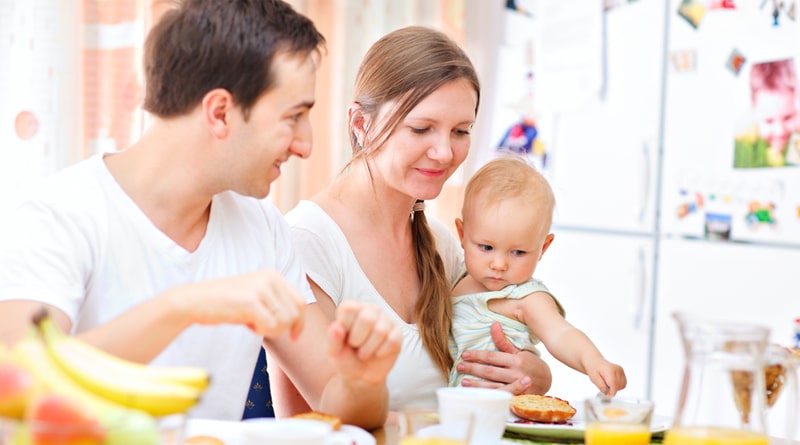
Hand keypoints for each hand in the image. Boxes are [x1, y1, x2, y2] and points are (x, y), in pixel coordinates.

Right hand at [184, 270, 306, 339]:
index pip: (300, 302)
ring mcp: (262, 289)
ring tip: (251, 323)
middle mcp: (271, 278)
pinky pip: (271, 327)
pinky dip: (260, 332)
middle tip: (260, 326)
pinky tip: (247, 325)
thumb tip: (298, 322)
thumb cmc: (225, 303)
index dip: (300, 323)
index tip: (294, 337)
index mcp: (273, 275)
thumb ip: (275, 302)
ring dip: (270, 330)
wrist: (194, 300)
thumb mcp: (255, 296)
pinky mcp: (252, 302)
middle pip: (295, 315)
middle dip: (281, 328)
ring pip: (284, 322)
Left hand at [327, 300, 400, 384]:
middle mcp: (370, 309)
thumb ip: (332, 339)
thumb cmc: (345, 358)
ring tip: (364, 353)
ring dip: (368, 349)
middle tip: (355, 346)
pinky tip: (377, 354)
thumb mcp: (334, 352)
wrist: (361, 374)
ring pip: (380, 331)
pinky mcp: (397, 333)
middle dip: (358, 340)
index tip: (344, 337)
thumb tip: (336, 327)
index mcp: (352, 308)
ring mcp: (386, 320)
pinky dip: (381, 352)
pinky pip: (392, 341)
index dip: (346, 327)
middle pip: (367, 318)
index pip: (350, 308)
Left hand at [458, 322, 551, 394]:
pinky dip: (488, 396)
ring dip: (477, 384)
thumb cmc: (531, 364)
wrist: (548, 381)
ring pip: (493, 386)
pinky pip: (499, 397)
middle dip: (473, 368)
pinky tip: (478, 394)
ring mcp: (516, 387)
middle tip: (459, 366)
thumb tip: (493, 324)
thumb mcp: (519, 351)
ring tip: (463, 381)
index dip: (477, 355)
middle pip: (490, 371)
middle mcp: (516, 373)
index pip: (492, 357)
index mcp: (516, 359)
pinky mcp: (517, 398)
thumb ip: (503, 341)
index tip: (464, 354)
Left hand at [588, 360, 626, 396]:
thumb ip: (601, 386)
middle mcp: (617, 370)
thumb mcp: (594, 378)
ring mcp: (620, 370)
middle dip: (612, 390)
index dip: (611, 393)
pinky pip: (623, 383)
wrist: (594, 361)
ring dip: (615, 388)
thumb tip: (607, 393)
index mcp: (610, 371)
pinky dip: (618, 385)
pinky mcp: (622, 371)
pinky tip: (611, 382)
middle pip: (619, 386)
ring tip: (607, 383)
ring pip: (622, 385)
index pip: (615, 386)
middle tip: (604, 387)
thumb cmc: (593, 368)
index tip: (607, 395)